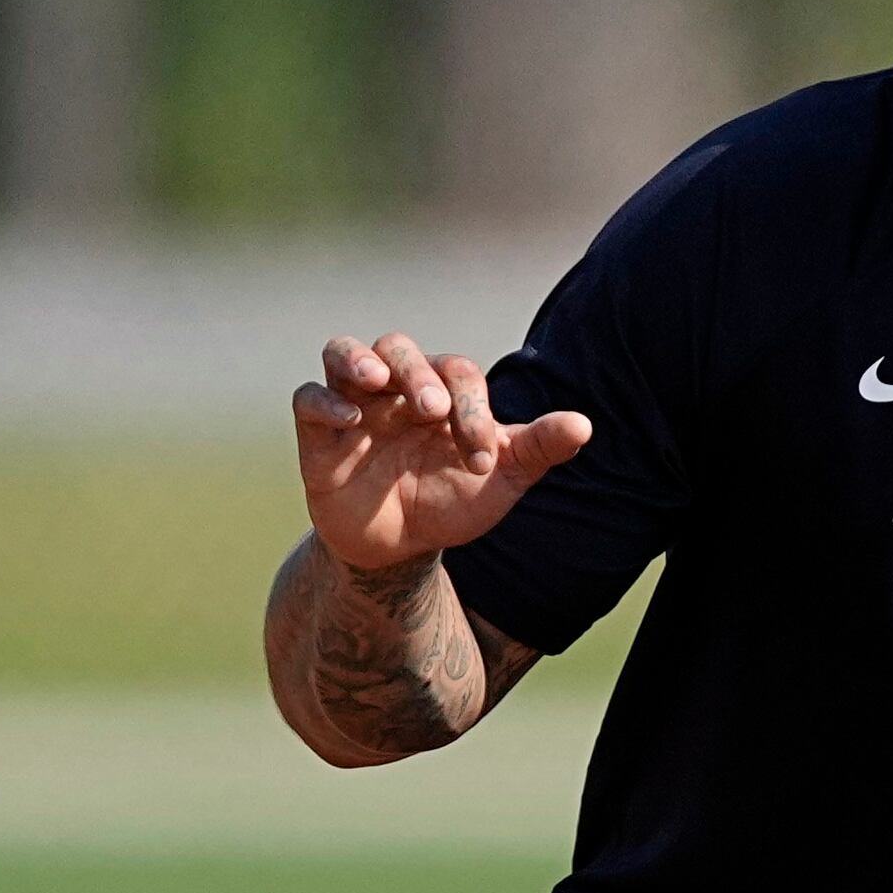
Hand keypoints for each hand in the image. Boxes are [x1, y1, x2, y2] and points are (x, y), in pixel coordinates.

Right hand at [295, 334, 589, 573]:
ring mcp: (354, 405)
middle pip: (399, 348)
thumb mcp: (501, 478)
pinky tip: (348, 418)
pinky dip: (324, 401)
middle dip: (418, 373)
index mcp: (443, 391)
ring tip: (377, 380)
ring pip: (344, 352)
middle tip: (434, 411)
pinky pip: (308, 397)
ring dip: (359, 359)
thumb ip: (538, 448)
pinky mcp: (318, 433)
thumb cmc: (453, 499)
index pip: (457, 373)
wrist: (402, 544)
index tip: (482, 459)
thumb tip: (584, 425)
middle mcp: (396, 388)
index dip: (473, 408)